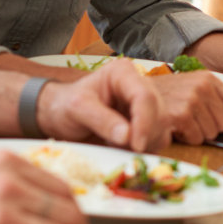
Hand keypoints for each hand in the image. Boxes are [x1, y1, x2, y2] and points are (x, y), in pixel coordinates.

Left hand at [36, 61, 166, 150]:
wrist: (60, 117)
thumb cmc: (66, 106)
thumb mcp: (77, 109)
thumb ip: (101, 120)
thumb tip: (127, 136)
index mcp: (123, 73)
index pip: (145, 96)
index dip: (144, 122)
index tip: (136, 145)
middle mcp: (139, 86)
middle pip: (159, 113)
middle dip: (144, 136)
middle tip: (119, 148)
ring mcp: (145, 106)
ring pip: (162, 129)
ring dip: (143, 144)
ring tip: (114, 145)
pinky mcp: (147, 123)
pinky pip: (157, 140)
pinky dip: (143, 150)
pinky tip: (121, 149)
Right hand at [148, 70, 222, 144]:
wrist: (132, 94)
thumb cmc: (164, 96)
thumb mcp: (191, 89)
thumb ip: (214, 101)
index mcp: (209, 78)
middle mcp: (203, 86)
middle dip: (213, 129)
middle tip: (194, 123)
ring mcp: (192, 99)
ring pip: (211, 134)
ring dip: (198, 134)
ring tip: (182, 123)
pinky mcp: (180, 114)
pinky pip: (196, 138)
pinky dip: (186, 138)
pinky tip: (174, 127)